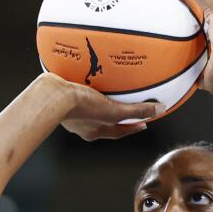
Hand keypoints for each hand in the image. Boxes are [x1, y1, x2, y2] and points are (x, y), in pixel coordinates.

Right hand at [38, 73, 161, 140]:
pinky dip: (84, 90)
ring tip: (106, 91)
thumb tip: (159, 110)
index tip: (143, 124)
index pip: (119, 132)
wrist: (52, 96)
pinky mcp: (62, 99)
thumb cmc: (80, 107)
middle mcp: (82, 126)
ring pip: (90, 109)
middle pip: (104, 121)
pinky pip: (77, 95)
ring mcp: (71, 114)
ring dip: (99, 102)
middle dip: (116, 116)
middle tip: (126, 108)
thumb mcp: (114, 111)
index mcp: (94, 132)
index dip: (132, 128)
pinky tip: (85, 79)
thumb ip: (136, 111)